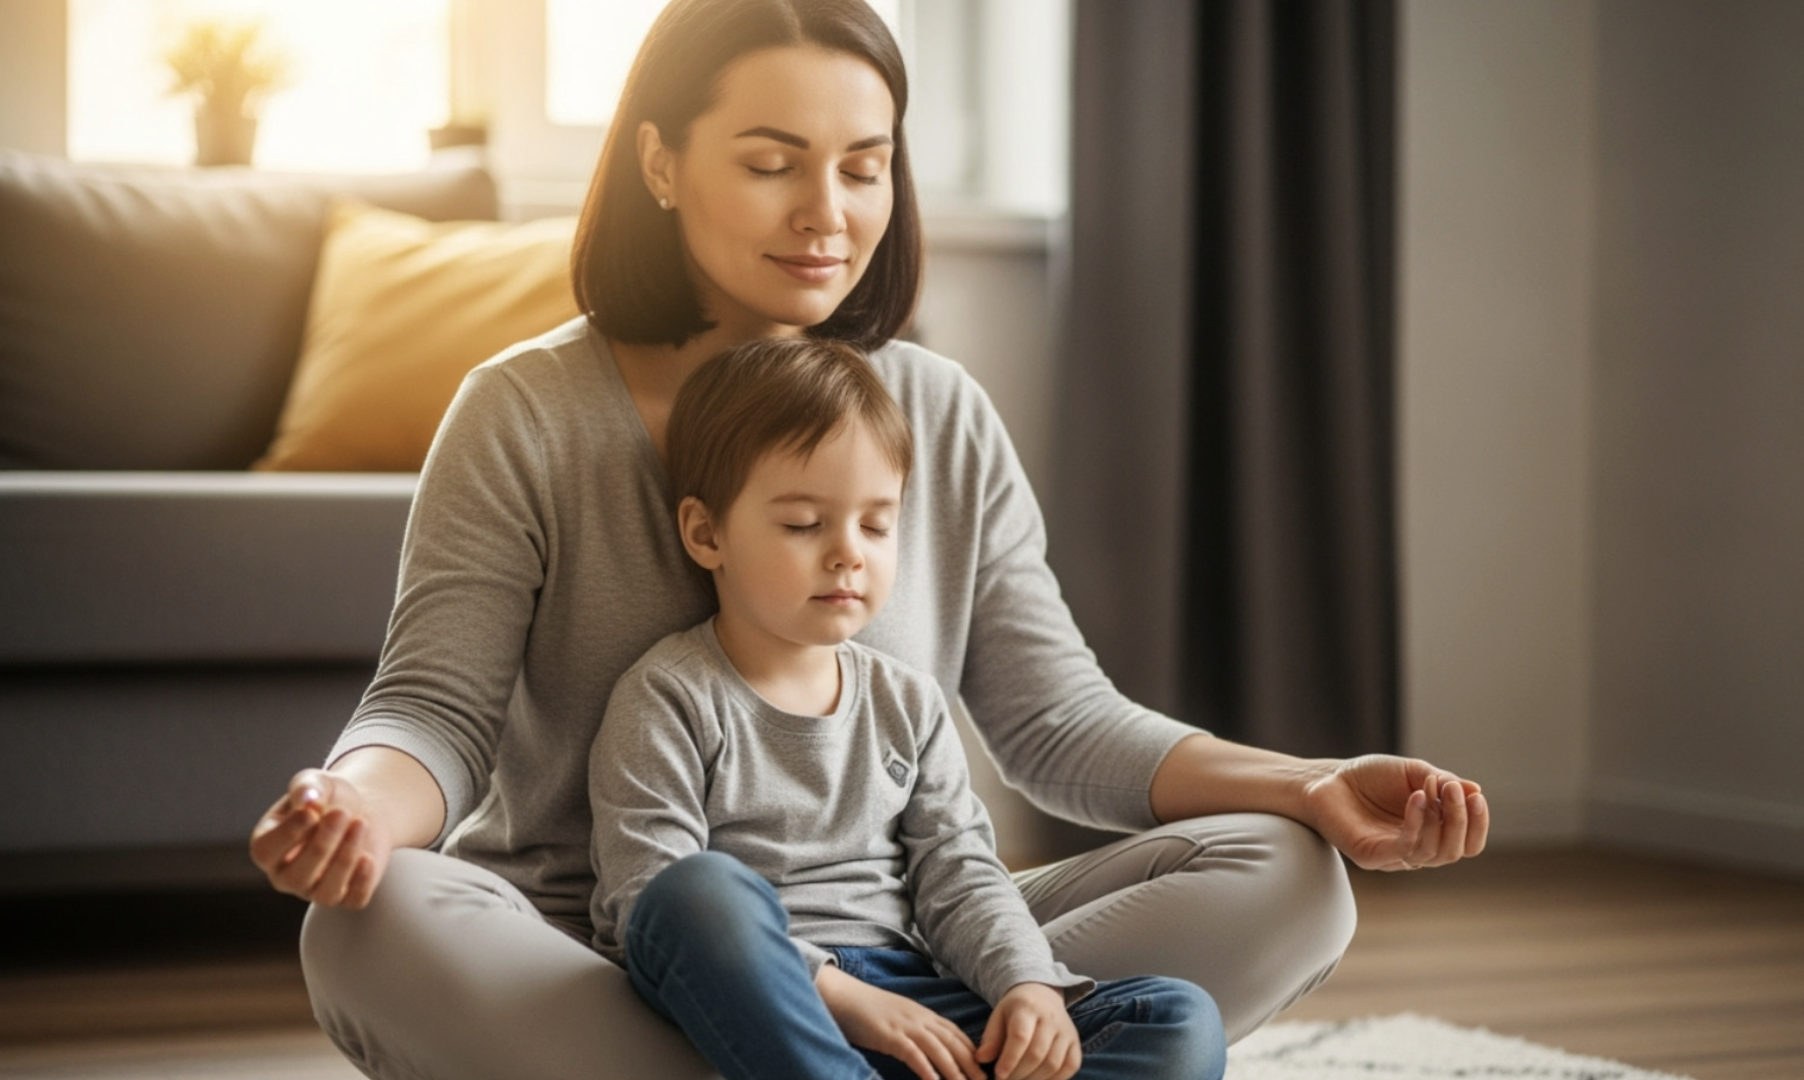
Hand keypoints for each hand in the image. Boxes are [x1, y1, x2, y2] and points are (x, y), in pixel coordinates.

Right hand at [248, 768, 392, 907]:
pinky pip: (353, 900)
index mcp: (267, 847)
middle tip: (340, 813)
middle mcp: (286, 875)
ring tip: (360, 823)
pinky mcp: (347, 896)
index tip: (311, 811)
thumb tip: (307, 799)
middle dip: (321, 845)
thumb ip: (306, 787)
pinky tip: (367, 858)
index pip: (265, 852)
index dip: (288, 833)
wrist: (360, 811)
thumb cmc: (329, 799)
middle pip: (296, 876)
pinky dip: (361, 881)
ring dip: (345, 859)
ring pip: (325, 892)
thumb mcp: (316, 783)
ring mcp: (315, 890)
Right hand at [817, 965, 984, 1079]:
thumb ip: (917, 1030)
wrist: (843, 996)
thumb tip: (932, 1050)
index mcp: (924, 1015)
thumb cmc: (869, 1011)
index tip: (986, 1070)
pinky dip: (926, 1068)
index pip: (957, 1034)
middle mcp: (920, 1019)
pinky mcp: (890, 1036)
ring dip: (955, 1070)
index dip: (974, 1053)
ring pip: (939, 1049)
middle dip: (972, 1065)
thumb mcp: (900, 1018)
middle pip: (954, 1043)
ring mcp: (906, 1027)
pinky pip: (913, 1053)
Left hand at [975, 983, 1080, 1079]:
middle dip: (1018, 1074)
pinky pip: (1070, 1067)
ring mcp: (1066, 1030)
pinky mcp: (1075, 1042)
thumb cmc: (1015, 1010)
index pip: (1020, 1037)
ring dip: (1034, 1079)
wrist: (1042, 994)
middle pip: (1037, 1054)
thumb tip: (981, 1059)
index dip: (1009, 1059)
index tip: (998, 1075)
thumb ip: (991, 1038)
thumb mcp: (999, 1016)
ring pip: (1053, 1064)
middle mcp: (1050, 1018)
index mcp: (1027, 1007)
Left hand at [1302, 755, 1487, 871]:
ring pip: (1434, 854)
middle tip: (1454, 791)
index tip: (1477, 797)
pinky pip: (1405, 849)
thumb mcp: (1413, 772)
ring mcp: (1394, 856)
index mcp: (1431, 832)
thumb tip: (1476, 790)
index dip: (1478, 824)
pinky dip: (1417, 824)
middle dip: (1461, 821)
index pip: (1467, 842)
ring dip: (1440, 820)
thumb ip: (1443, 782)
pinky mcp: (1373, 857)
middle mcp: (1416, 848)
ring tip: (1430, 788)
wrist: (1326, 779)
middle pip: (1455, 851)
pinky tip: (1415, 798)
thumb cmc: (1369, 777)